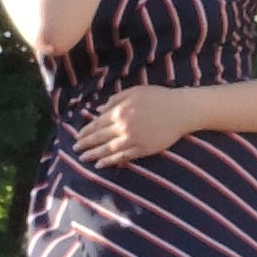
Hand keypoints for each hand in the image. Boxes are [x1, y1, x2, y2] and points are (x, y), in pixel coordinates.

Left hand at [77, 86, 193, 168]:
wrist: (181, 110)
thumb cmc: (159, 97)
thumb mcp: (135, 91)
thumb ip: (116, 99)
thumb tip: (99, 109)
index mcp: (120, 111)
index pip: (97, 124)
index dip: (86, 131)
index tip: (77, 136)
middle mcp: (124, 126)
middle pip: (100, 138)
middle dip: (85, 144)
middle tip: (75, 149)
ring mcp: (133, 139)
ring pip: (108, 149)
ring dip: (94, 155)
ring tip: (84, 159)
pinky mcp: (143, 149)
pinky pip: (123, 157)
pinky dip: (110, 161)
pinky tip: (101, 164)